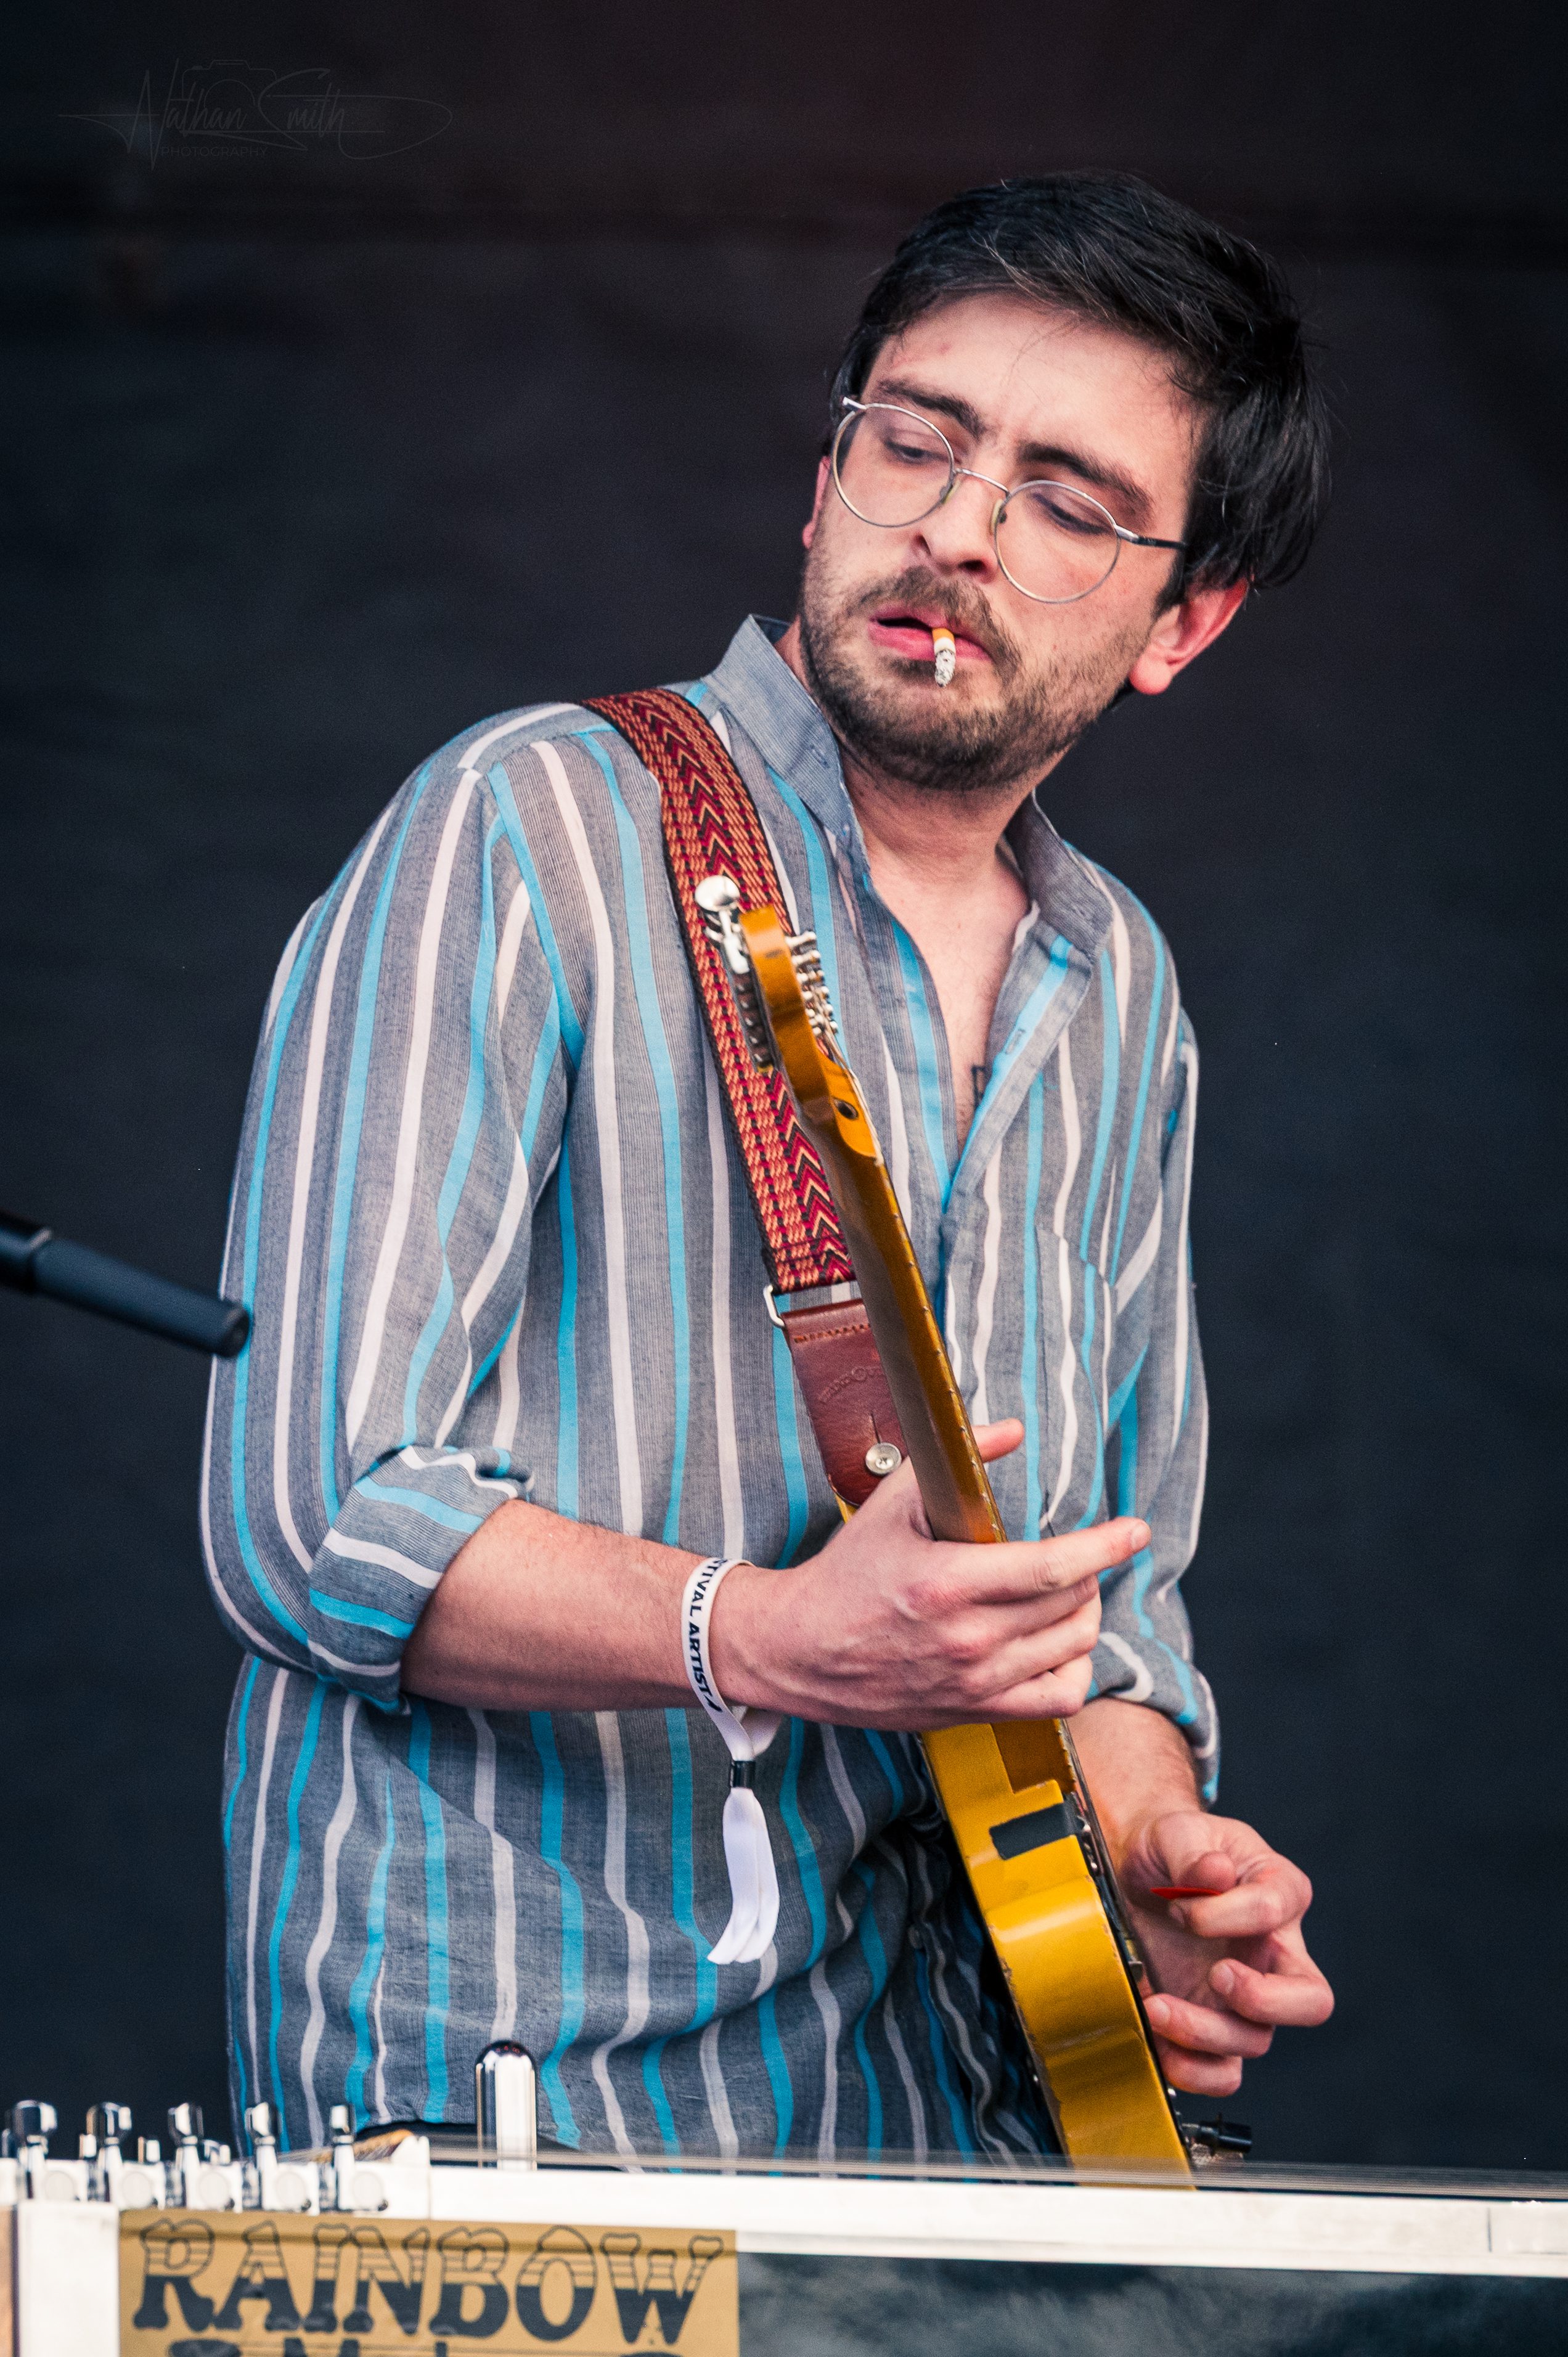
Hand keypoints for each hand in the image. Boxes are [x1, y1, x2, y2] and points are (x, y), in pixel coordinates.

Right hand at [711, 1419, 1143, 1729]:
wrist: (801, 1651)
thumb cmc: (847, 1573)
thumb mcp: (893, 1503)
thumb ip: (957, 1459)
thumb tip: (1011, 1428)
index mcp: (947, 1583)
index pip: (1053, 1567)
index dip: (1105, 1546)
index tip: (1135, 1530)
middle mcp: (968, 1640)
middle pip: (1071, 1604)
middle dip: (1089, 1570)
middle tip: (1077, 1553)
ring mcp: (975, 1682)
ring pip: (1074, 1647)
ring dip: (1085, 1612)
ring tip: (1067, 1591)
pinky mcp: (975, 1711)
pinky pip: (1059, 1697)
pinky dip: (1075, 1668)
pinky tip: (1059, 1643)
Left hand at [1123, 1809, 1333, 2096]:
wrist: (1133, 1870)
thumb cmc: (1169, 1847)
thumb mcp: (1176, 1831)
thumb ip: (1193, 1850)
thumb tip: (1215, 1873)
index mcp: (1279, 1891)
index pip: (1275, 1910)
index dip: (1224, 1913)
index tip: (1177, 1904)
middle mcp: (1275, 1952)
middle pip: (1310, 2000)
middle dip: (1262, 1999)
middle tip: (1216, 1974)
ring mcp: (1246, 1995)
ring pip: (1257, 2040)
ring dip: (1205, 2033)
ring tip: (1155, 2005)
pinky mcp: (1213, 2023)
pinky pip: (1224, 2071)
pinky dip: (1193, 2069)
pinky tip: (1158, 2042)